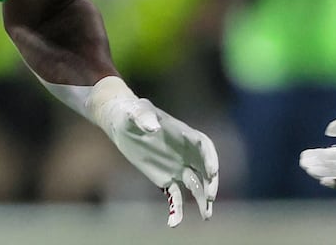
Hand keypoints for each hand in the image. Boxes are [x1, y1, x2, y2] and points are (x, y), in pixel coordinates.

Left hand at [92, 87, 217, 226]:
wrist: (122, 123)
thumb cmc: (131, 113)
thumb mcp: (136, 111)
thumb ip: (144, 116)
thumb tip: (153, 128)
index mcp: (183, 134)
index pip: (204, 145)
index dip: (210, 158)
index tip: (212, 171)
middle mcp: (185, 152)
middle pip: (205, 168)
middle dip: (211, 183)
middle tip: (211, 197)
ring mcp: (177, 167)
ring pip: (195, 186)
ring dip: (202, 200)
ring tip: (206, 216)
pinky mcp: (166, 179)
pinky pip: (175, 197)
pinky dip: (176, 210)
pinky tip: (174, 223)